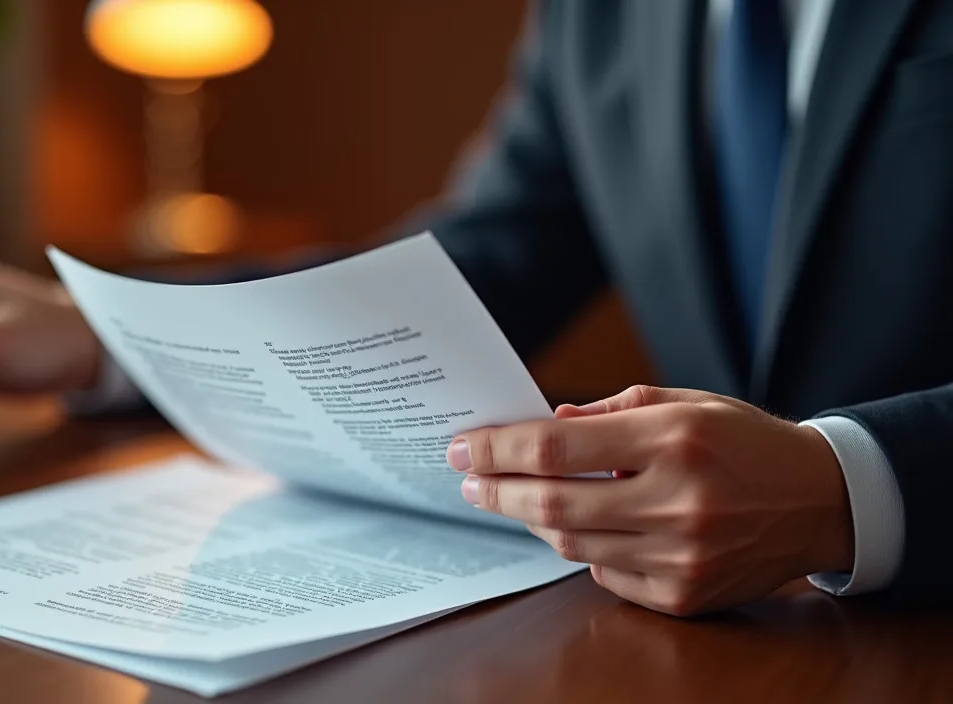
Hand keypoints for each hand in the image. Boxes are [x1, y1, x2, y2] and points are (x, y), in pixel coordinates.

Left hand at [445, 385, 854, 615]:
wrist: (822, 501)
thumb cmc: (745, 443)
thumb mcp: (685, 402)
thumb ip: (611, 410)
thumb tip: (545, 425)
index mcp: (673, 439)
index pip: (555, 448)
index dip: (497, 449)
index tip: (462, 447)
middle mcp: (676, 501)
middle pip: (552, 504)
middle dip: (496, 491)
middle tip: (469, 481)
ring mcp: (682, 555)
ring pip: (572, 543)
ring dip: (532, 522)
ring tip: (513, 501)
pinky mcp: (686, 595)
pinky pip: (606, 574)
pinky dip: (583, 550)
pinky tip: (578, 529)